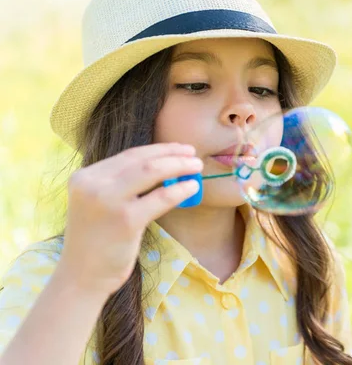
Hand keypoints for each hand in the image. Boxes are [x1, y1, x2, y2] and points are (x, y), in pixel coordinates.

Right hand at [58, 143, 202, 295]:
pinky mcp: (126, 220)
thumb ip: (120, 184)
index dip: (158, 149)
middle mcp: (93, 184)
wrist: (81, 276)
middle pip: (142, 159)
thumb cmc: (97, 240)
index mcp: (85, 176)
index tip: (179, 149)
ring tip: (197, 167)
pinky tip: (192, 188)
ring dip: (179, 166)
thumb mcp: (100, 203)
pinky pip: (161, 198)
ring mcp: (108, 201)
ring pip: (152, 171)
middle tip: (193, 154)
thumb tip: (162, 166)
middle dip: (172, 154)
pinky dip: (180, 190)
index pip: (129, 155)